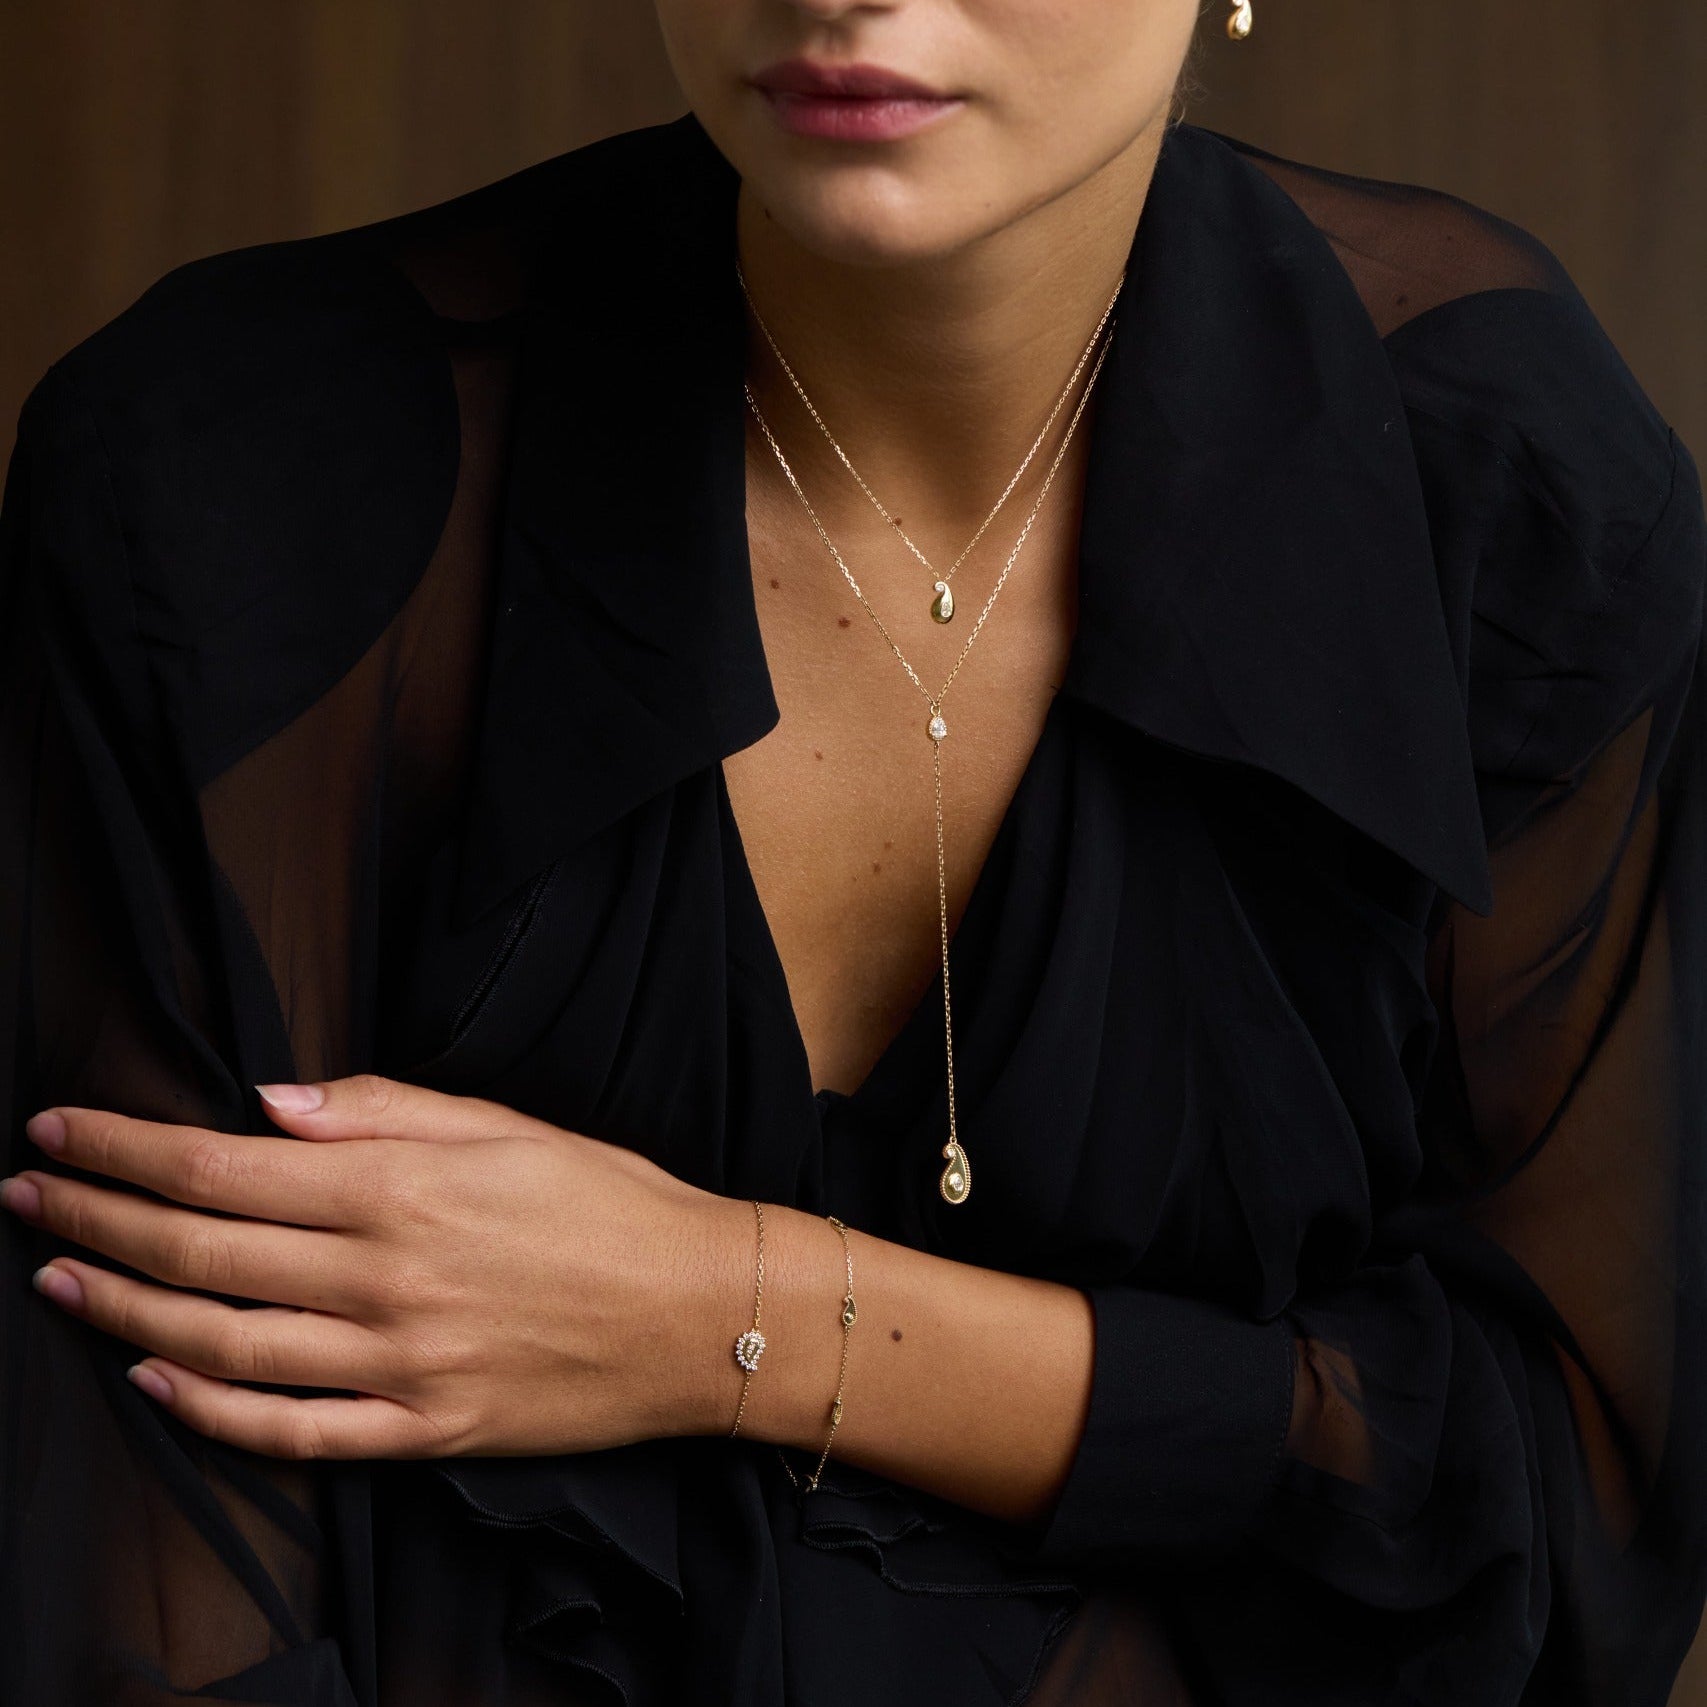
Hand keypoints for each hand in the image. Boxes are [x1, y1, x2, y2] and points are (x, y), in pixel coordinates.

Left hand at [0, 1076, 746, 1460]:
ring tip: (58, 1280)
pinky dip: (208, 1409)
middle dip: (95, 1220)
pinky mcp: (422, 1428)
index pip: (222, 1167)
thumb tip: (270, 1104)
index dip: (125, 1150)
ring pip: (220, 1344)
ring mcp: (399, 1365)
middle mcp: (384, 1280)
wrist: (699, 1310)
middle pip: (200, 1252)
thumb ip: (383, 1111)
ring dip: (123, 1309)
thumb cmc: (611, 1202)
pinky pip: (290, 1430)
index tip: (60, 1133)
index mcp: (403, 1190)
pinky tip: (154, 1378)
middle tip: (26, 1197)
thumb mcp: (508, 1125)